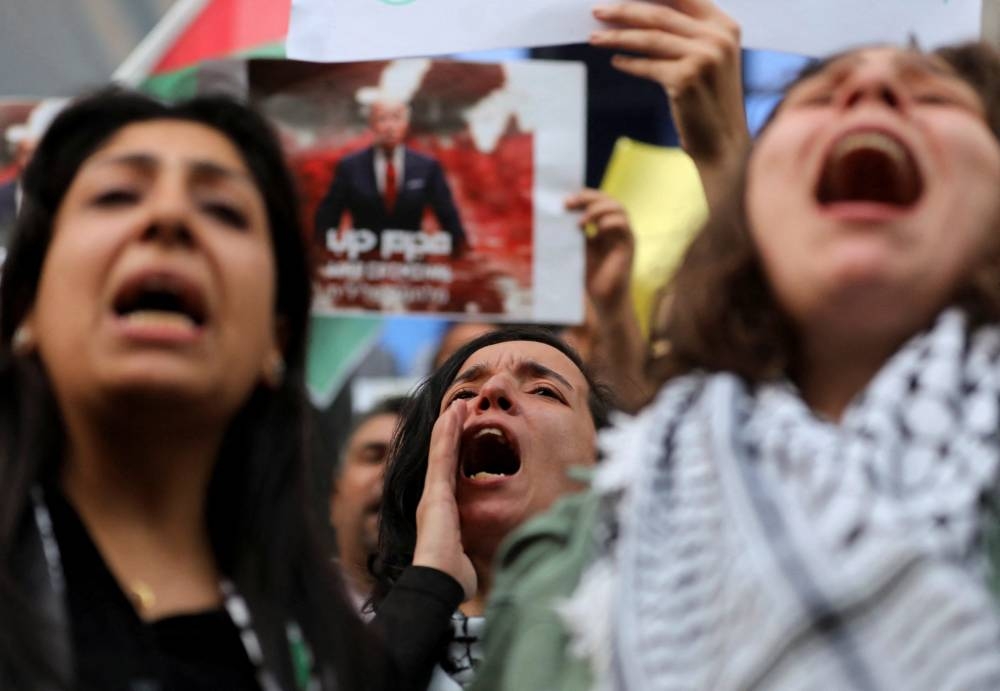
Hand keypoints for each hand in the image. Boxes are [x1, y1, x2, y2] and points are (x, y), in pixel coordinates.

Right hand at [411, 401, 476, 599]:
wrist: (437, 583)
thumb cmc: (452, 578)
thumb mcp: (467, 558)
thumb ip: (473, 550)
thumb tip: (486, 558)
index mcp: (441, 512)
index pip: (449, 473)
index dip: (454, 451)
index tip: (463, 432)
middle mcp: (433, 499)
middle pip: (443, 456)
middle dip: (451, 432)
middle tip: (461, 408)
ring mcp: (432, 493)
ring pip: (441, 450)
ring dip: (449, 424)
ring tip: (459, 403)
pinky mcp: (436, 492)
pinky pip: (442, 455)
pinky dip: (447, 432)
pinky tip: (453, 414)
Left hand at [566, 189, 633, 315]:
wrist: (604, 300)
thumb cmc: (591, 278)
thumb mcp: (577, 251)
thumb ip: (573, 234)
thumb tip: (557, 217)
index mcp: (603, 227)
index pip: (597, 201)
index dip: (582, 197)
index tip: (564, 201)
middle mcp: (615, 228)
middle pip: (608, 199)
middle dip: (588, 198)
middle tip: (568, 204)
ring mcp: (623, 235)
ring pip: (618, 208)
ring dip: (597, 209)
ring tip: (581, 221)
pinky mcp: (628, 246)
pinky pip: (623, 224)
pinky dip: (609, 221)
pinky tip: (595, 228)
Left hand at [590, 0, 748, 174]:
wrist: (724, 143)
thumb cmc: (712, 102)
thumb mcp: (710, 59)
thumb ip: (689, 33)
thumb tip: (644, 13)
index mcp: (725, 26)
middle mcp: (717, 38)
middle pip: (660, 14)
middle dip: (624, 10)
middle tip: (598, 10)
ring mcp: (703, 58)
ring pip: (649, 38)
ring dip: (617, 36)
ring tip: (595, 38)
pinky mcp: (685, 80)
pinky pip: (647, 66)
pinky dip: (628, 63)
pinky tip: (616, 61)